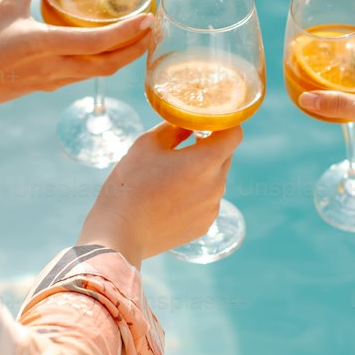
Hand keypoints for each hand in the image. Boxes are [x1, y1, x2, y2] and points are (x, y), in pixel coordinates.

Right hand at [0, 0, 153, 133]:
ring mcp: (56, 80)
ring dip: (126, 57)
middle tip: (155, 27)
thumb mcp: (4, 5)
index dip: (127, 33)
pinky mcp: (53, 86)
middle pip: (110, 64)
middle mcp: (56, 67)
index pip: (97, 43)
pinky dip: (107, 62)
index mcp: (45, 45)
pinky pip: (89, 74)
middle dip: (137, 48)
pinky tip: (114, 48)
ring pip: (102, 72)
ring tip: (142, 37)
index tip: (148, 19)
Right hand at [78, 123, 242, 264]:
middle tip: (183, 145)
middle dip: (208, 147)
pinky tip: (169, 199)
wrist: (121, 232)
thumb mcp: (147, 144)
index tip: (207, 121)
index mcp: (205, 162)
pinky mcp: (204, 225)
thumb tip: (187, 123)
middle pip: (224, 156)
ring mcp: (212, 208)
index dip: (224, 123)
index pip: (234, 133)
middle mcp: (216, 186)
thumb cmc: (131, 184)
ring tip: (169, 177)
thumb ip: (174, 128)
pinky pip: (206, 201)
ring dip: (200, 173)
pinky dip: (194, 195)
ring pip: (214, 180)